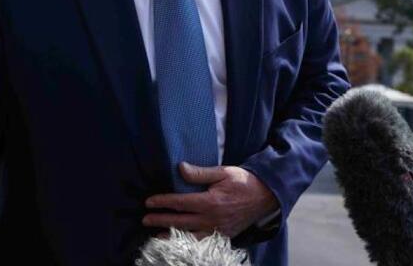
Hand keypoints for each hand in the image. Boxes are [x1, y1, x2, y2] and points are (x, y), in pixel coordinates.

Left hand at [142, 161, 277, 239]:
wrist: (266, 196)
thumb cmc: (243, 181)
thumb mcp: (222, 172)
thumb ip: (200, 173)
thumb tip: (180, 169)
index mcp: (210, 202)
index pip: (180, 203)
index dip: (163, 202)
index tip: (149, 202)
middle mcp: (212, 219)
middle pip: (180, 222)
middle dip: (161, 220)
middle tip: (145, 219)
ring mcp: (217, 230)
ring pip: (189, 236)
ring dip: (171, 236)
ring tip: (156, 237)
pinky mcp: (223, 236)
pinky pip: (202, 243)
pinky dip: (188, 244)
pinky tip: (179, 242)